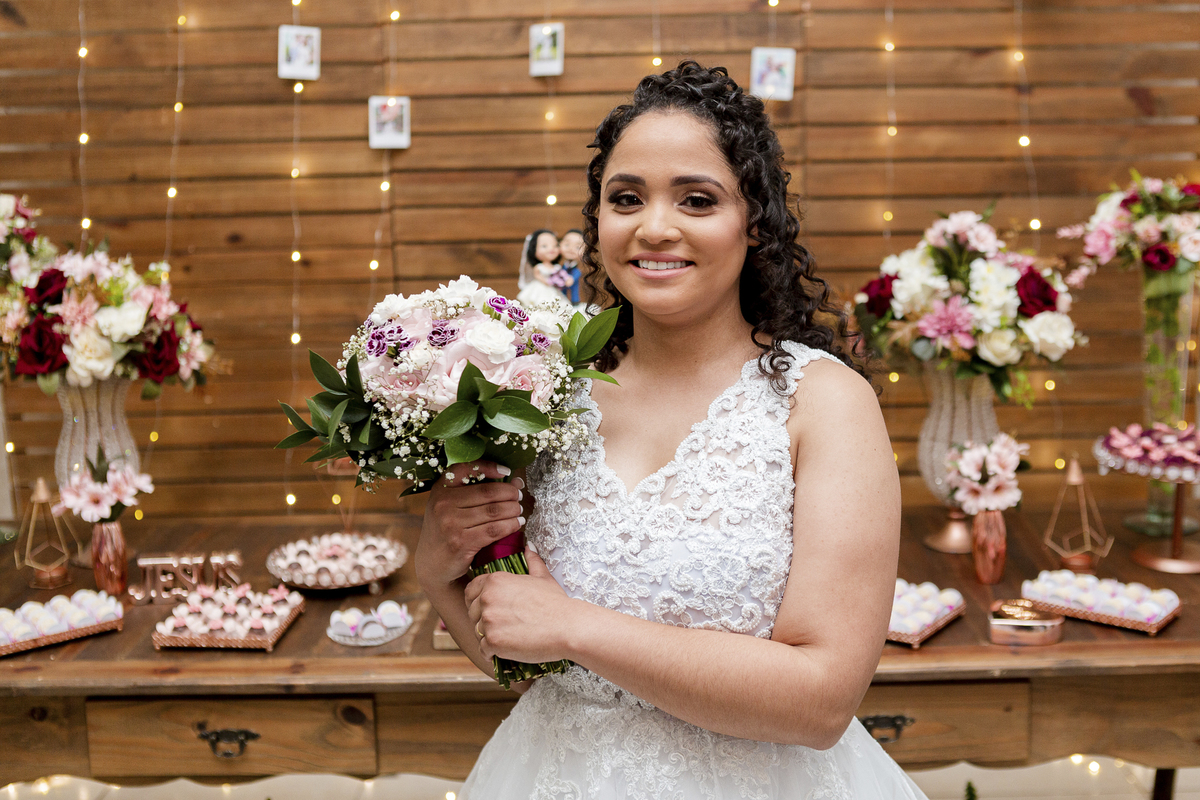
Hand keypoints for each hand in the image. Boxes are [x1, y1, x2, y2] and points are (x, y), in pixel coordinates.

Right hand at [415, 460, 523, 592]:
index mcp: (440, 489)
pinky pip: (494, 530)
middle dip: (509, 493)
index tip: (506, 472)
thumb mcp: (452, 506)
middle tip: (519, 496)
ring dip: (513, 510)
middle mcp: (443, 504)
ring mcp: (451, 524)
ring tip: (520, 510)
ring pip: (493, 512)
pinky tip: (517, 524)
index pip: (467, 469)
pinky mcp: (461, 543)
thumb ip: (478, 491)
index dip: (489, 467)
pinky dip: (510, 526)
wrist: (432, 563)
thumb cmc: (447, 530)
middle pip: (487, 493)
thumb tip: (516, 482)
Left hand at [465, 548, 576, 664]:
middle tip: (505, 626)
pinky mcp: (492, 641)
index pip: (471, 591)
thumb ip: (532, 561)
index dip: (478, 601)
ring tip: (510, 637)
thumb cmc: (556, 603)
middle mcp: (487, 598)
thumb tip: (529, 546)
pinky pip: (484, 650)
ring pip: (478, 632)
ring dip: (490, 637)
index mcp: (495, 581)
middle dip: (484, 621)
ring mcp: (488, 620)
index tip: (492, 610)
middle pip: (472, 613)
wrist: (567, 627)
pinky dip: (494, 653)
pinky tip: (509, 649)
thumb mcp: (543, 577)